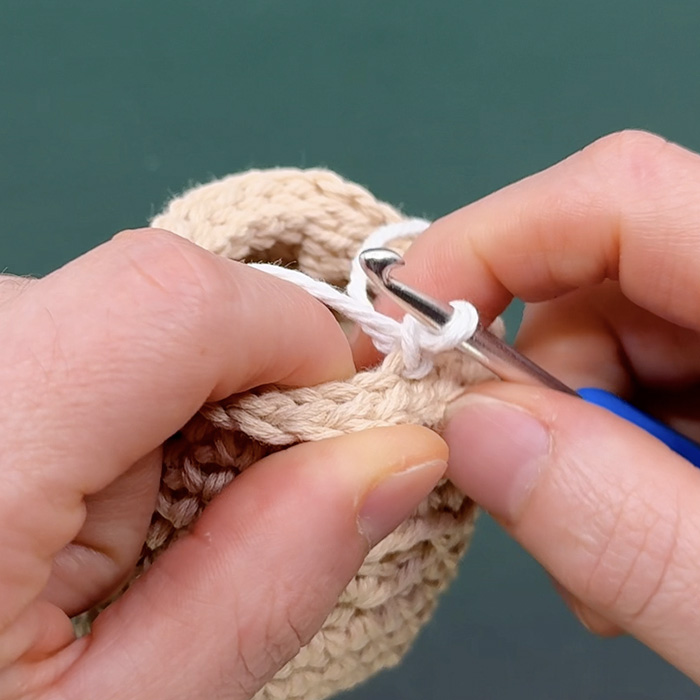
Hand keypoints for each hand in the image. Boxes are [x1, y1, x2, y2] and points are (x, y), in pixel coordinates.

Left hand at [0, 229, 446, 699]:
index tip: (349, 413)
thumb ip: (267, 577)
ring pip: (108, 319)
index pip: (172, 299)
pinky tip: (81, 505)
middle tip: (240, 506)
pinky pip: (60, 342)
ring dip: (171, 409)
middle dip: (241, 386)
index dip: (293, 336)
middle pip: (147, 300)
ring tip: (135, 531)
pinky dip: (112, 410)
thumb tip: (394, 458)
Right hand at [366, 131, 699, 681]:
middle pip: (602, 276)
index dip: (488, 243)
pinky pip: (651, 381)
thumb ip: (627, 526)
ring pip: (615, 338)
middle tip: (511, 486)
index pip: (617, 196)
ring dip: (572, 437)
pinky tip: (639, 537)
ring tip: (597, 552)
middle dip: (531, 383)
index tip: (405, 328)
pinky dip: (613, 454)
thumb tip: (470, 434)